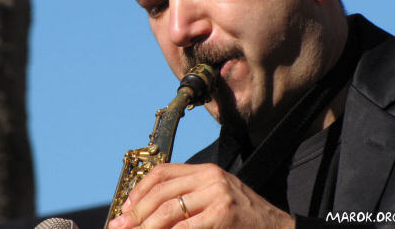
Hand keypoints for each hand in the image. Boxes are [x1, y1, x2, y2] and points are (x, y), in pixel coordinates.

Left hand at [108, 163, 294, 228]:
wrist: (275, 227)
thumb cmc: (241, 216)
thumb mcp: (214, 197)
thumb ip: (188, 199)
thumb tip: (152, 213)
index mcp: (205, 171)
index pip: (163, 172)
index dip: (140, 189)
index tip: (125, 207)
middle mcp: (210, 177)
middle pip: (161, 190)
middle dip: (136, 211)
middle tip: (119, 225)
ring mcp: (217, 194)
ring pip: (169, 209)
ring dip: (145, 225)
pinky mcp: (223, 213)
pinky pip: (185, 226)